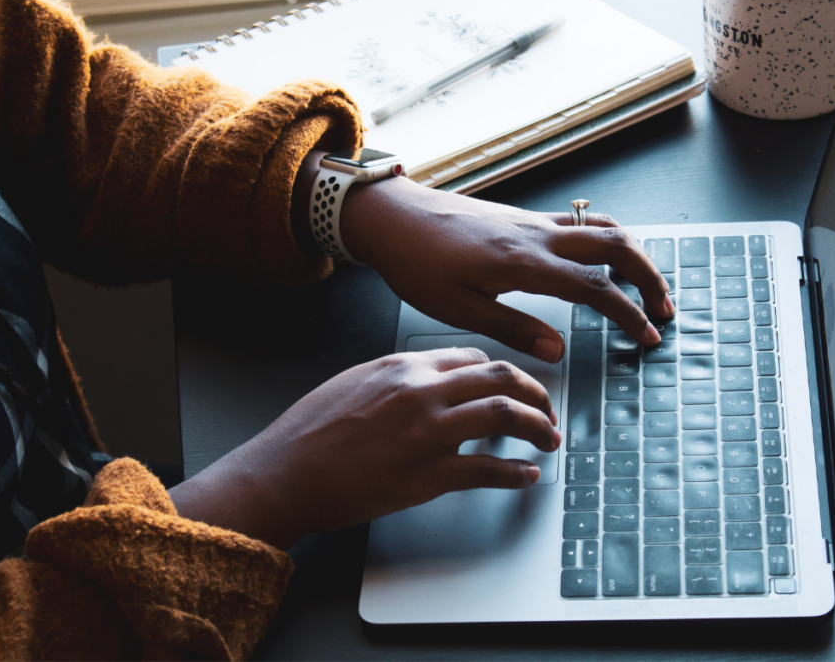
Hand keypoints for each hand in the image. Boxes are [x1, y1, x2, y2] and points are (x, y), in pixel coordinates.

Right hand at [169, 348, 560, 548]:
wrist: (285, 472)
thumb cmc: (310, 431)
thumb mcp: (354, 381)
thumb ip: (398, 377)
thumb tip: (432, 381)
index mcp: (404, 366)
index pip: (474, 358)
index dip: (503, 373)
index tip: (514, 387)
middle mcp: (422, 392)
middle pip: (501, 378)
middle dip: (536, 393)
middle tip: (547, 410)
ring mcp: (428, 433)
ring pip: (505, 415)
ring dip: (538, 427)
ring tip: (549, 440)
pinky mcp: (428, 475)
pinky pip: (488, 470)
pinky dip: (516, 474)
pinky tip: (526, 476)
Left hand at [333, 164, 674, 362]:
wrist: (394, 217)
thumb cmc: (417, 264)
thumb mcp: (459, 309)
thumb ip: (513, 329)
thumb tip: (559, 351)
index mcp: (523, 262)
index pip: (595, 287)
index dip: (628, 313)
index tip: (647, 336)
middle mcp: (537, 235)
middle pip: (616, 246)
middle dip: (649, 277)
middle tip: (663, 309)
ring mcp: (533, 221)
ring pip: (602, 227)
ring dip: (633, 254)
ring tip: (646, 285)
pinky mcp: (524, 217)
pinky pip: (580, 222)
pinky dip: (607, 239)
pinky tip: (605, 259)